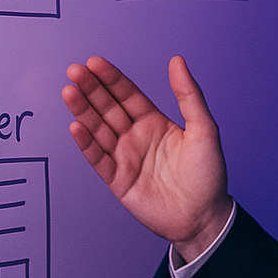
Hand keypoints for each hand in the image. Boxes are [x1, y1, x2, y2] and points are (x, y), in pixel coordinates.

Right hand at [62, 55, 231, 261]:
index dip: (111, 79)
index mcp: (154, 123)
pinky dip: (86, 144)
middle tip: (75, 72)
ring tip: (70, 92)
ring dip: (83, 112)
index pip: (127, 95)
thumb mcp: (204, 129)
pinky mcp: (118, 180)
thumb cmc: (208, 174)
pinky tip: (76, 127)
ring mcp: (125, 158)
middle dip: (91, 90)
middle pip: (108, 109)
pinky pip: (98, 159)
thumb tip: (177, 61)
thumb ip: (189, 95)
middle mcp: (136, 137)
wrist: (203, 216)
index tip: (94, 63)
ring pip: (98, 130)